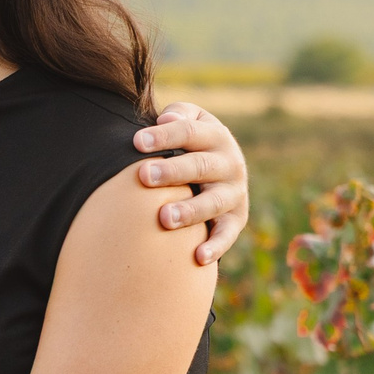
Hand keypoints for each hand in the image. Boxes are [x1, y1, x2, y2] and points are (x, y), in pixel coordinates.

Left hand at [134, 101, 249, 265]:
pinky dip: (216, 247)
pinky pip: (226, 235)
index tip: (137, 142)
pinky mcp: (236, 220)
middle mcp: (229, 163)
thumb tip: (165, 119)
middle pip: (200, 166)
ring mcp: (234, 193)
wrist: (220, 169)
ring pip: (212, 202)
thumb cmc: (190, 144)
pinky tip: (197, 257)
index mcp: (215, 136)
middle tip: (144, 175)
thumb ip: (178, 116)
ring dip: (189, 210)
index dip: (164, 136)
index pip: (189, 132)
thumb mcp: (189, 122)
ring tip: (164, 217)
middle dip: (172, 171)